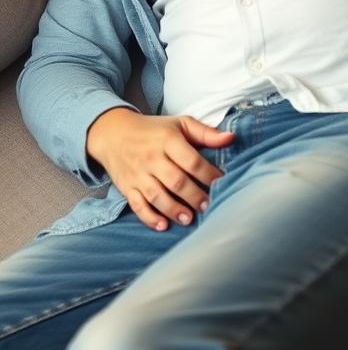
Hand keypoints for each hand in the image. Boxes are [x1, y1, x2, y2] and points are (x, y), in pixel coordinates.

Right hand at [86, 108, 234, 230]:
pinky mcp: (127, 187)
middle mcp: (152, 157)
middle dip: (194, 196)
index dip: (208, 174)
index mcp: (168, 140)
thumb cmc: (154, 130)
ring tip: (189, 218)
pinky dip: (149, 217)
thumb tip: (231, 138)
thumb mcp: (180, 124)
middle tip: (208, 206)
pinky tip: (163, 225)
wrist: (114, 133)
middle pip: (176, 181)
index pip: (191, 160)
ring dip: (174, 210)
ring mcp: (138, 174)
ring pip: (156, 196)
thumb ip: (205, 133)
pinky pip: (137, 205)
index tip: (221, 182)